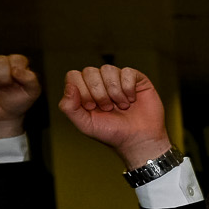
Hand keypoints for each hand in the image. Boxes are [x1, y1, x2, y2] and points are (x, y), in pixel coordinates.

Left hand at [57, 66, 171, 170]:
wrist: (139, 139)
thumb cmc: (112, 133)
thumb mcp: (85, 125)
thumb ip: (69, 107)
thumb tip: (69, 86)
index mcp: (84, 90)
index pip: (73, 76)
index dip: (81, 90)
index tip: (91, 107)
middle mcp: (100, 82)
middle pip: (90, 71)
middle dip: (98, 93)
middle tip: (108, 108)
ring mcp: (118, 78)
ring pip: (108, 69)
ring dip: (114, 91)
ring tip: (121, 106)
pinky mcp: (136, 78)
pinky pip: (127, 72)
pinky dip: (128, 88)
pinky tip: (131, 99)